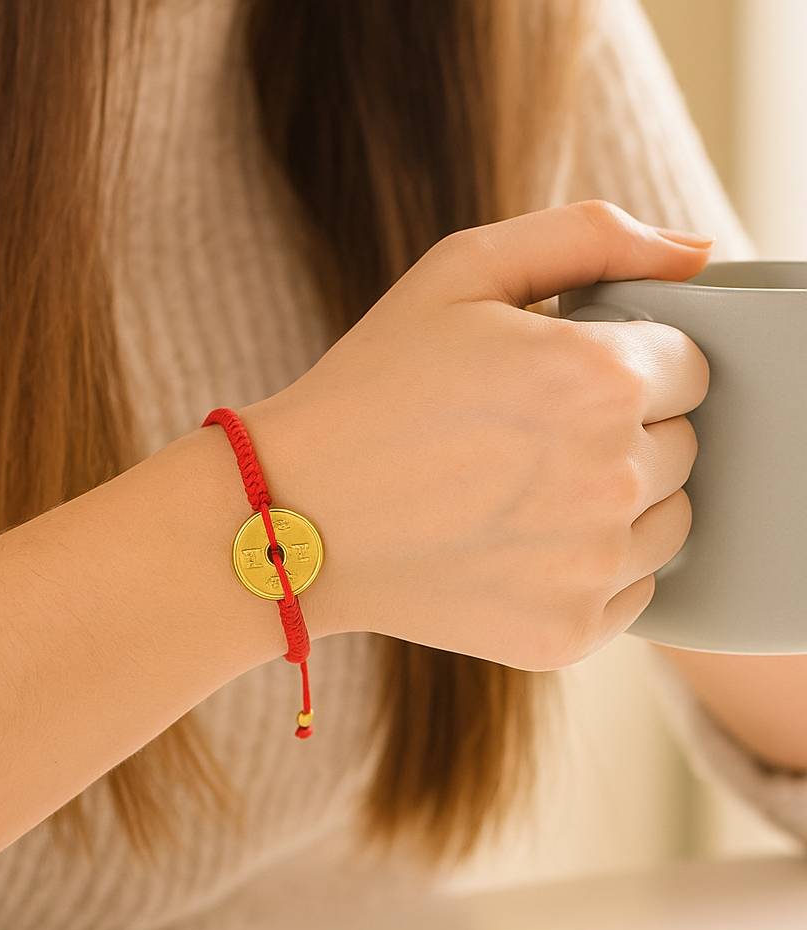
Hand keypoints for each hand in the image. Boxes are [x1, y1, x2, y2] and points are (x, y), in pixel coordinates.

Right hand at [242, 202, 712, 670]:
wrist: (291, 515)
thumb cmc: (370, 387)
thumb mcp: (460, 272)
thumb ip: (589, 236)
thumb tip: (697, 254)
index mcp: (598, 378)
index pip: (692, 366)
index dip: (626, 364)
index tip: (560, 381)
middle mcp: (611, 478)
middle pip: (683, 445)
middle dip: (622, 432)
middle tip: (524, 438)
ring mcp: (592, 567)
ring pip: (667, 520)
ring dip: (615, 502)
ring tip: (517, 492)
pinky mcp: (567, 633)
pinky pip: (630, 589)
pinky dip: (586, 569)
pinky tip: (513, 547)